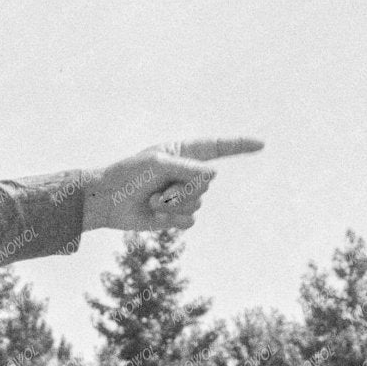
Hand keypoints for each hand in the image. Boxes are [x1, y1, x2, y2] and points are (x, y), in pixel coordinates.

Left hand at [81, 138, 263, 232]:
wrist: (106, 201)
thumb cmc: (127, 175)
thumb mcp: (157, 164)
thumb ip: (187, 168)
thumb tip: (213, 175)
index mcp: (182, 153)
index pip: (217, 148)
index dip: (239, 146)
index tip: (260, 145)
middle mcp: (186, 174)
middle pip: (206, 183)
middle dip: (182, 188)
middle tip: (157, 188)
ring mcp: (183, 195)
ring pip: (198, 203)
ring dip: (172, 204)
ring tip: (151, 200)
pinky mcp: (176, 216)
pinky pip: (189, 220)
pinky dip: (171, 219)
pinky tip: (154, 214)